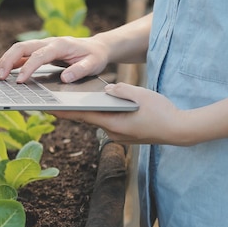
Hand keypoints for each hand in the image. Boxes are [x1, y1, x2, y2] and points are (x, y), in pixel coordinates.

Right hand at [0, 36, 109, 82]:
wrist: (97, 47)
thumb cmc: (95, 57)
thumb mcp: (93, 64)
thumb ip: (80, 71)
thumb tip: (65, 78)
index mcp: (60, 45)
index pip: (39, 55)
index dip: (28, 67)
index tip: (20, 81)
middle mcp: (48, 42)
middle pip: (22, 47)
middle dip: (8, 61)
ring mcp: (43, 45)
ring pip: (19, 48)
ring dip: (6, 60)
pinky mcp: (40, 50)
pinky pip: (22, 54)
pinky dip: (11, 61)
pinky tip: (4, 72)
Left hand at [50, 83, 192, 145]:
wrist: (181, 130)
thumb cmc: (162, 112)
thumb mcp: (140, 94)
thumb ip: (120, 90)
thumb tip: (107, 90)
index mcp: (113, 123)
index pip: (81, 116)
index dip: (62, 111)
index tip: (46, 107)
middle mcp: (112, 133)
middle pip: (87, 118)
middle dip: (71, 110)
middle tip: (52, 101)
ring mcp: (119, 136)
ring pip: (98, 120)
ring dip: (87, 111)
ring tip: (72, 100)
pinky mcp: (126, 135)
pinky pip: (108, 122)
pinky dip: (101, 114)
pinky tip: (99, 105)